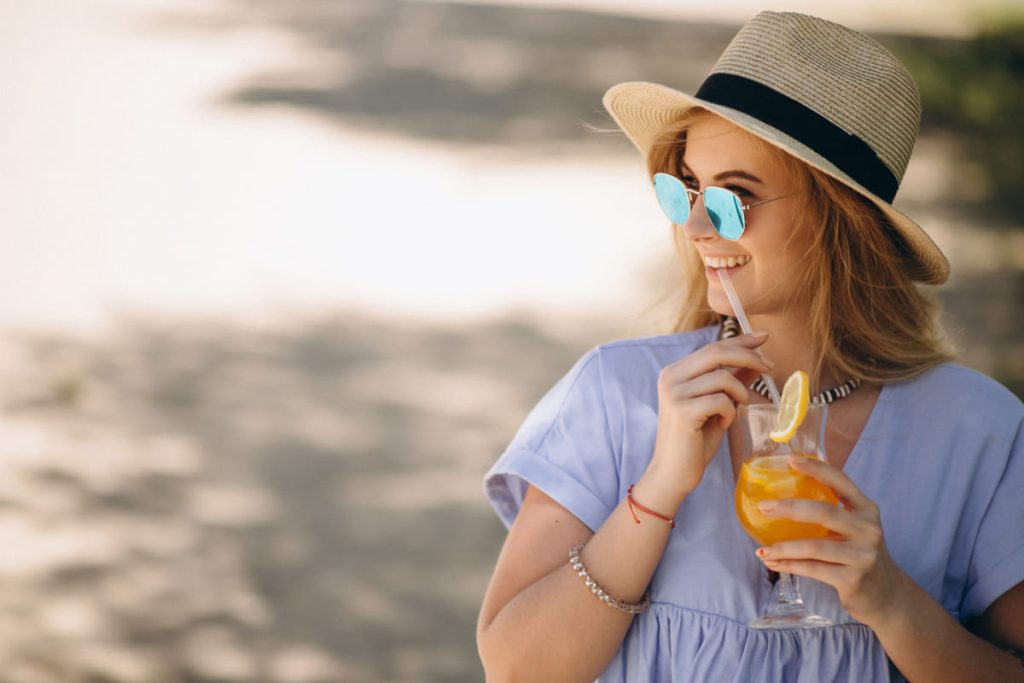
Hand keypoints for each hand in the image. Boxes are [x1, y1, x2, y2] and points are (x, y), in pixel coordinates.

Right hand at [646, 332, 771, 500]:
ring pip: (723, 378)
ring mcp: (674, 393)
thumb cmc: (695, 439)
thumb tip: (756, 359)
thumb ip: (733, 380)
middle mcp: (670, 377)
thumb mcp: (717, 404)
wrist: (674, 472)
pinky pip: (721, 401)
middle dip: (749, 356)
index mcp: (675, 372)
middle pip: (717, 352)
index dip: (741, 340)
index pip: (712, 347)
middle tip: (770, 367)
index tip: (764, 336)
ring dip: (739, 394)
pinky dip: (730, 412)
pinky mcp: (683, 411)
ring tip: (734, 410)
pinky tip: (722, 424)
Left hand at [756, 457, 908, 625]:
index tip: (791, 461)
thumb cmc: (860, 554)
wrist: (887, 595)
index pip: (841, 482)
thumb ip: (833, 512)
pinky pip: (812, 569)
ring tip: (761, 549)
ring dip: (783, 547)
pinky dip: (788, 565)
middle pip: (824, 512)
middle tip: (763, 507)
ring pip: (814, 547)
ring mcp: (862, 556)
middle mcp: (868, 530)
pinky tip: (771, 562)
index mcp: (867, 510)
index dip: (817, 469)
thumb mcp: (856, 528)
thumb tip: (783, 496)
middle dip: (789, 508)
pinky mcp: (853, 580)